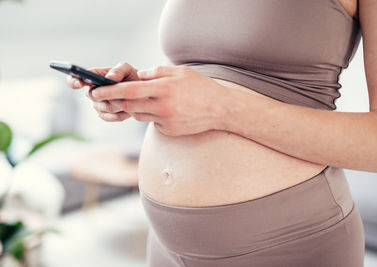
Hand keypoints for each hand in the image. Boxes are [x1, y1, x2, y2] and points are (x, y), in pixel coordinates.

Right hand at [66, 62, 139, 121]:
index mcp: (93, 77)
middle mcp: (92, 91)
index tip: (79, 83)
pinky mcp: (104, 115)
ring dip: (118, 103)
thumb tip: (109, 78)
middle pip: (92, 95)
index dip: (74, 81)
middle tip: (122, 92)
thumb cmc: (132, 77)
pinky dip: (121, 113)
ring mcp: (97, 105)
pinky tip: (129, 108)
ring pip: (104, 107)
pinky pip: (110, 117)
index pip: (75, 79)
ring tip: (130, 99)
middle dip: (108, 94)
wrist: (142, 93)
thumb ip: (118, 70)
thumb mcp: (127, 69)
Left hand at [90, 65, 231, 135]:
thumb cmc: (201, 87)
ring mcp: (166, 121)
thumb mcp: (180, 72)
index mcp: (164, 89)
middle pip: (128, 106)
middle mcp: (163, 106)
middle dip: (114, 101)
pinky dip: (149, 115)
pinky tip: (159, 109)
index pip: (129, 91)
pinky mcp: (169, 130)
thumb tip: (138, 76)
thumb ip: (157, 72)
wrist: (220, 109)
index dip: (109, 91)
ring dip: (132, 108)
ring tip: (135, 100)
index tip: (96, 90)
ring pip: (138, 115)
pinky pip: (152, 122)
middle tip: (106, 97)